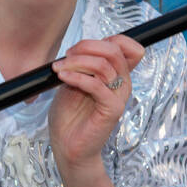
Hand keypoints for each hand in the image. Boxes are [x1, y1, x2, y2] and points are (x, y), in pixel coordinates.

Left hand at [49, 35, 145, 180]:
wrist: (68, 147)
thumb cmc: (70, 117)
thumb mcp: (73, 83)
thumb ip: (81, 66)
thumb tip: (78, 48)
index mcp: (116, 75)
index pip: (127, 46)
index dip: (106, 39)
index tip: (78, 48)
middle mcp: (122, 84)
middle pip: (115, 50)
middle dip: (87, 46)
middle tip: (66, 56)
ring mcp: (119, 97)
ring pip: (105, 65)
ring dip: (77, 62)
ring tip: (59, 68)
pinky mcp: (112, 110)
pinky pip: (98, 85)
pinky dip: (77, 77)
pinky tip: (62, 78)